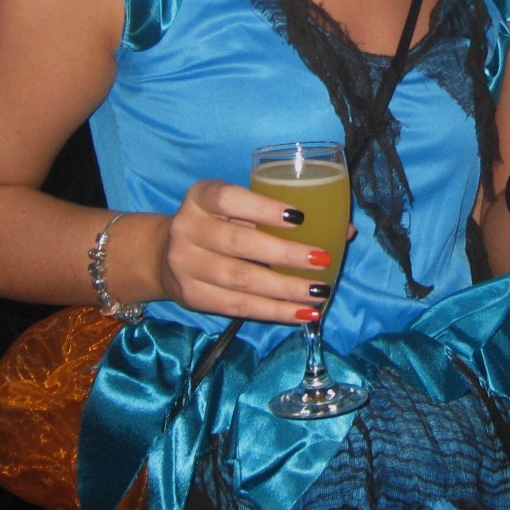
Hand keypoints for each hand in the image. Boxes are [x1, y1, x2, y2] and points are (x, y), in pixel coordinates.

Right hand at [155, 179, 352, 324]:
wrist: (163, 254)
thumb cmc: (218, 223)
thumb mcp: (237, 208)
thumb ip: (281, 213)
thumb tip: (346, 230)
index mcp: (200, 197)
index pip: (229, 199)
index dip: (264, 208)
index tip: (300, 217)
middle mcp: (188, 229)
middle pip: (239, 243)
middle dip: (285, 254)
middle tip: (323, 259)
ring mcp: (186, 265)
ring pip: (241, 280)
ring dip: (285, 289)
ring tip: (319, 292)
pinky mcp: (193, 297)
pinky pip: (238, 307)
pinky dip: (274, 312)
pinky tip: (302, 313)